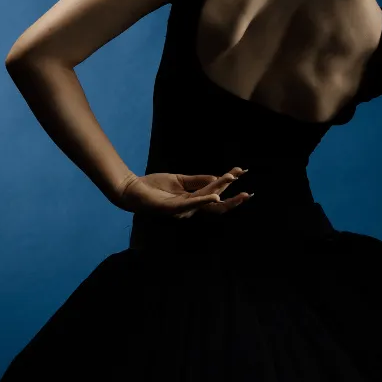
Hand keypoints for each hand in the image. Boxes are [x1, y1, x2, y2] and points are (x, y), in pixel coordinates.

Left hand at [114, 166, 251, 218]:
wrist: (132, 189)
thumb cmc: (154, 186)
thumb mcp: (179, 180)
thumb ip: (197, 180)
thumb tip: (217, 177)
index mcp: (192, 201)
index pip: (215, 193)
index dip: (229, 184)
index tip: (242, 171)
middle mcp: (190, 208)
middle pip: (216, 204)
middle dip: (233, 199)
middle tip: (248, 193)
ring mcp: (182, 209)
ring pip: (206, 202)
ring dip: (221, 192)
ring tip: (234, 183)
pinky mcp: (172, 208)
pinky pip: (191, 204)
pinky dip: (204, 200)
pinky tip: (215, 196)